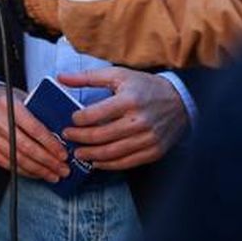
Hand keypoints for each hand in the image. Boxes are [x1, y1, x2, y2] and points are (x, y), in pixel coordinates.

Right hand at [0, 85, 70, 180]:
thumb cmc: (6, 100)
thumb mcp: (23, 98)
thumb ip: (39, 113)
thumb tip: (61, 134)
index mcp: (8, 105)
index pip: (34, 128)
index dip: (50, 144)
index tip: (63, 154)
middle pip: (26, 147)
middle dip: (48, 161)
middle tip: (62, 169)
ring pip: (17, 158)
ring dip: (38, 170)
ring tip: (53, 174)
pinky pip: (6, 163)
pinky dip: (24, 171)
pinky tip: (36, 173)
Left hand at [60, 68, 188, 169]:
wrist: (180, 101)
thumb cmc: (145, 87)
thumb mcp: (118, 75)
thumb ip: (88, 77)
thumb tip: (61, 77)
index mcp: (129, 100)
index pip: (96, 114)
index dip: (78, 120)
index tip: (71, 120)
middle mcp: (139, 121)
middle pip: (101, 135)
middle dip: (80, 138)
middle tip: (67, 137)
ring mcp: (148, 138)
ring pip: (112, 152)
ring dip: (90, 155)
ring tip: (77, 152)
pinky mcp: (154, 151)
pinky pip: (127, 162)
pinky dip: (108, 165)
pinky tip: (96, 162)